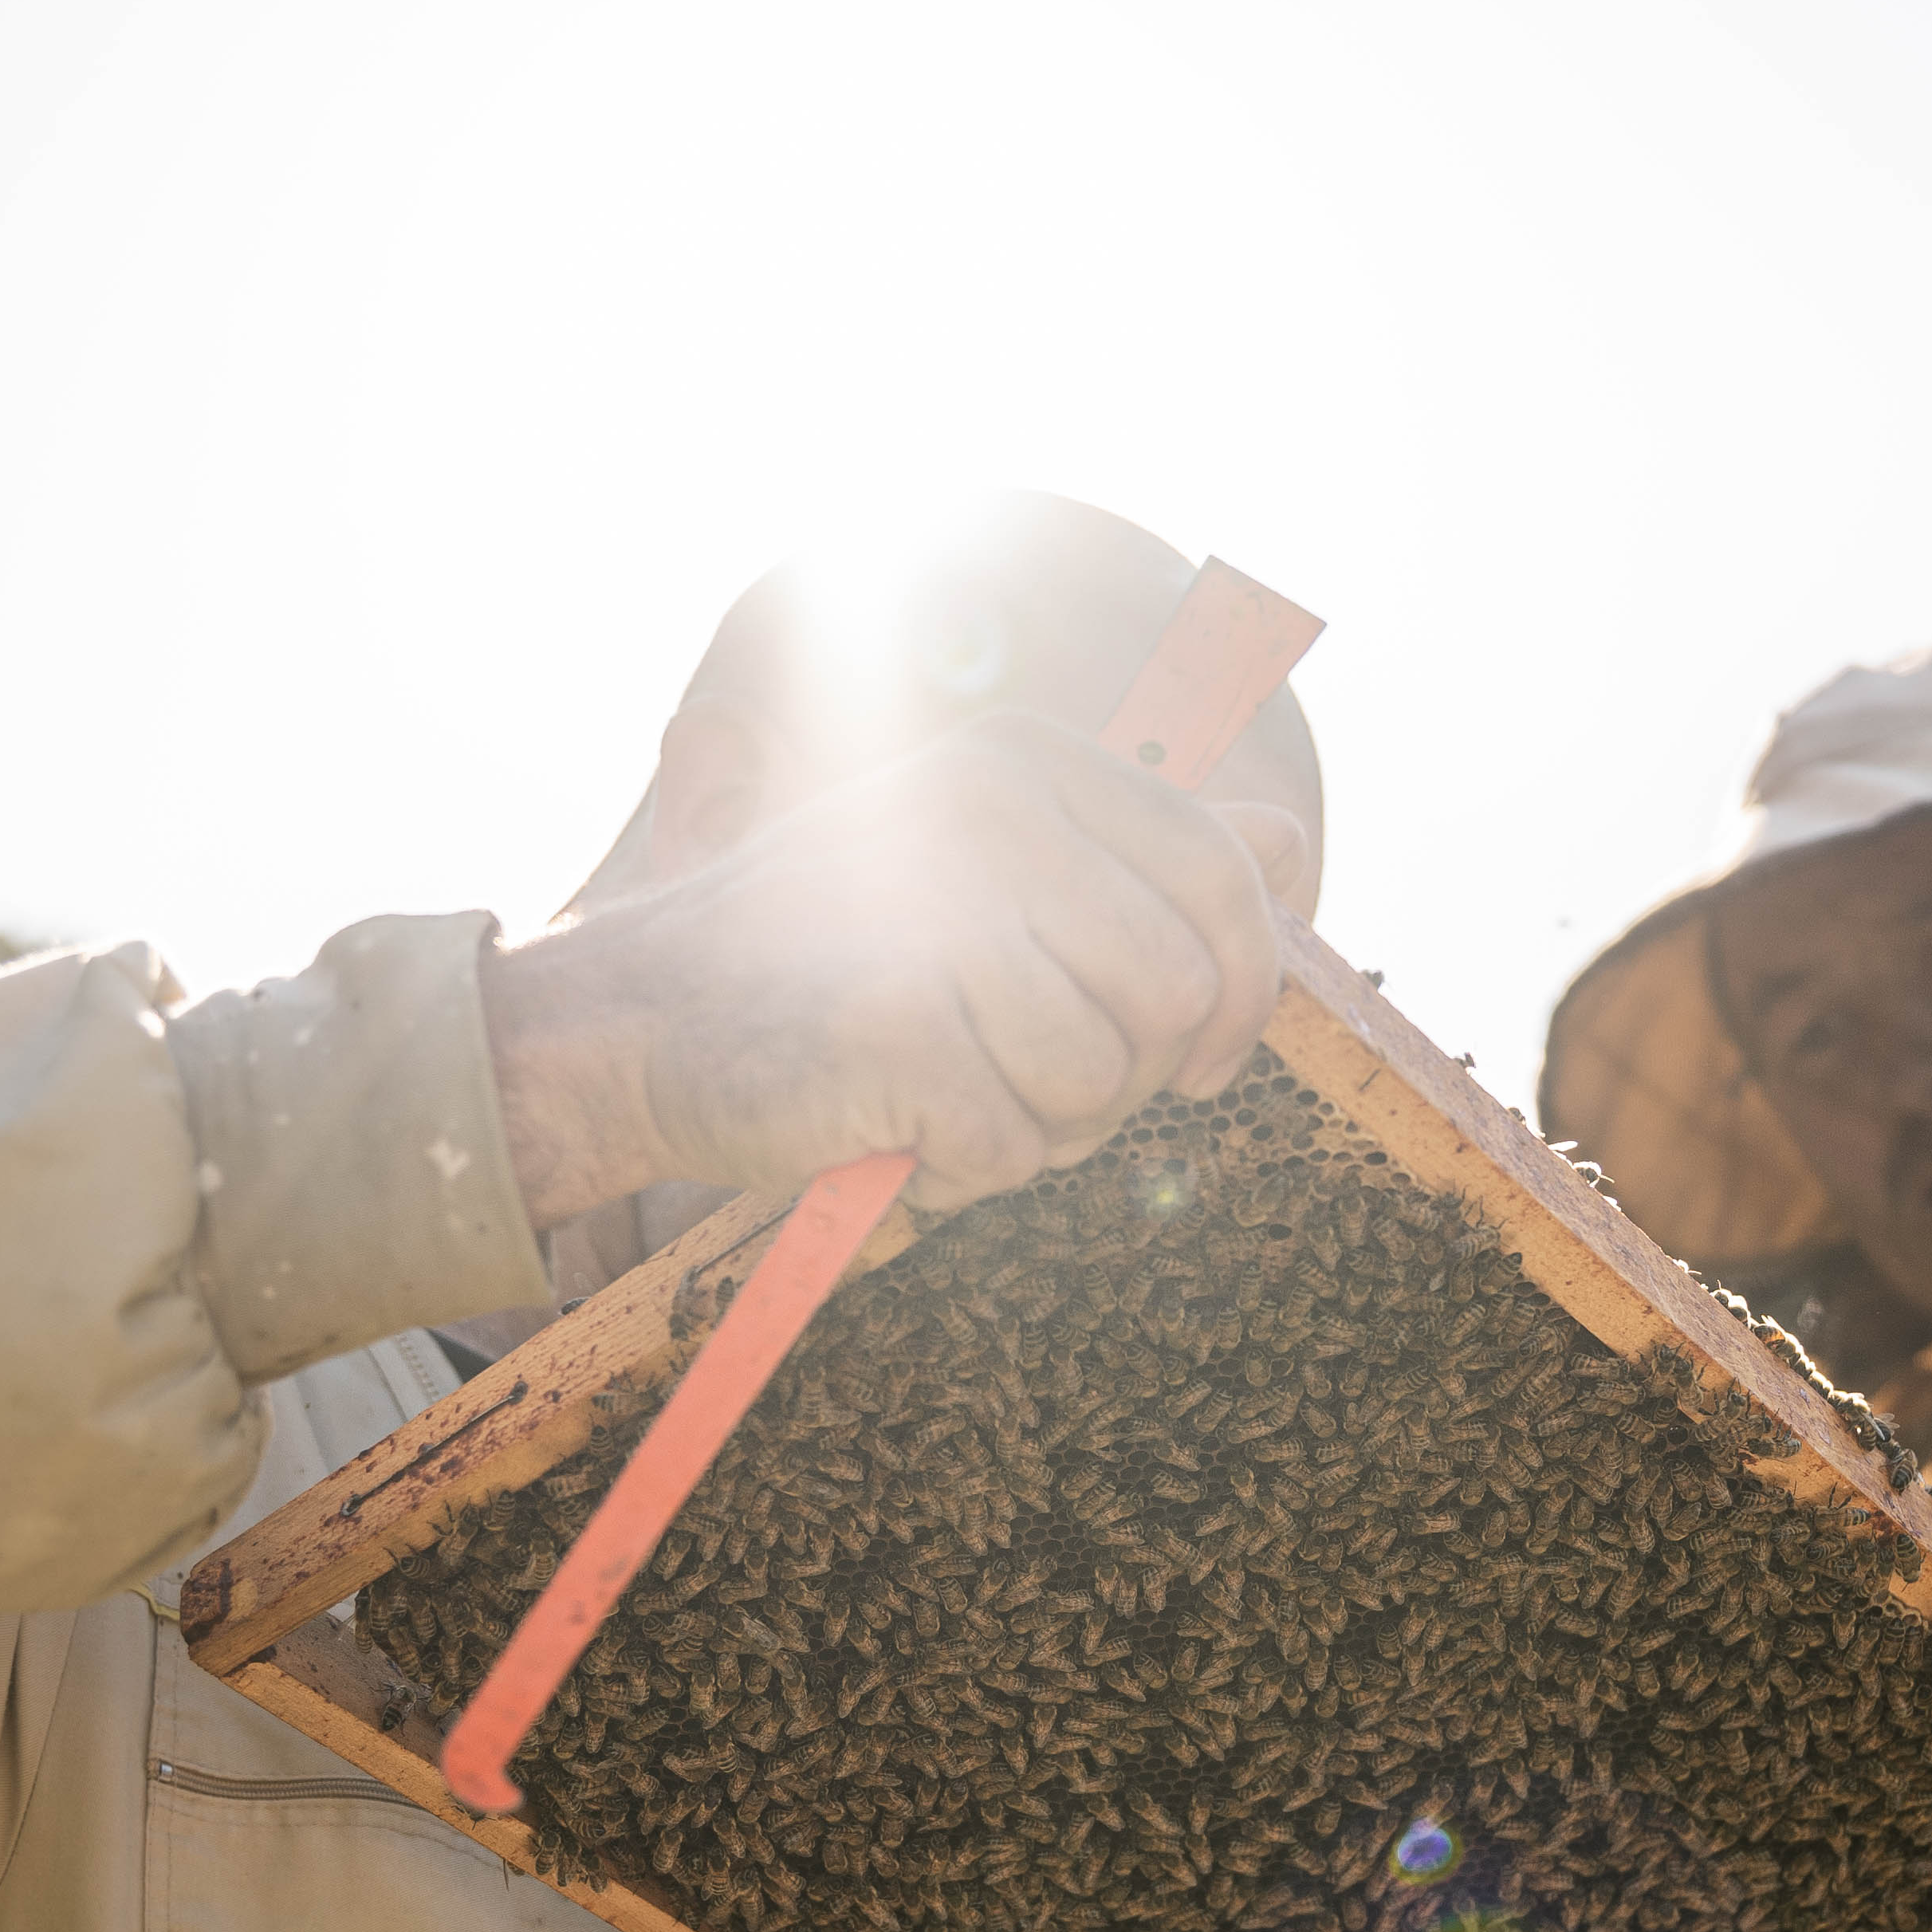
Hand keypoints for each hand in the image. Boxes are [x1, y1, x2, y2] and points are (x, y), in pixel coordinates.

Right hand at [483, 713, 1305, 1224]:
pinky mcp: (899, 1031)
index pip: (1221, 878)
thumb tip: (1287, 841)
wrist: (644, 1017)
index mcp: (1027, 760)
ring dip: (1043, 1130)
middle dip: (1134, 1075)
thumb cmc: (831, 951)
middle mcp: (992, 814)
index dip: (1244, 990)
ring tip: (949, 1093)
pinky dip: (964, 1171)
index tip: (1207, 1056)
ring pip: (1106, 1083)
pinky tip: (894, 1127)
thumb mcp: (988, 866)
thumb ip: (1136, 854)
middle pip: (1179, 992)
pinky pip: (1015, 1149)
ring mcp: (942, 918)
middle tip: (1034, 1082)